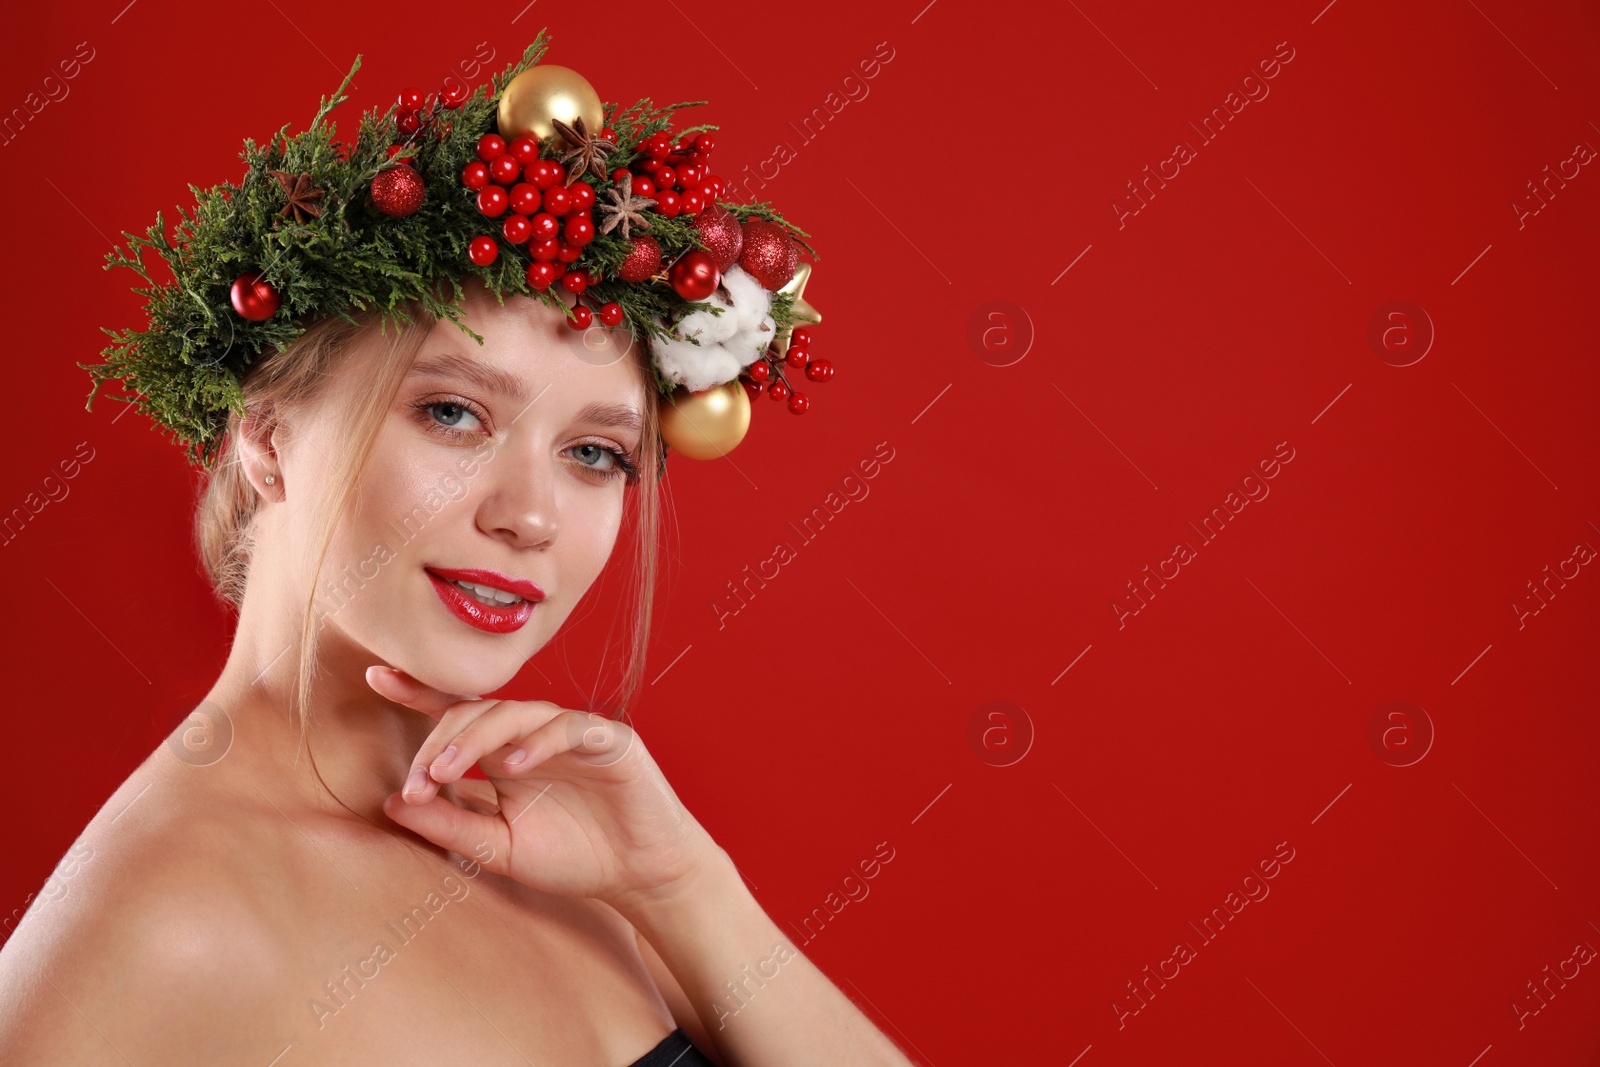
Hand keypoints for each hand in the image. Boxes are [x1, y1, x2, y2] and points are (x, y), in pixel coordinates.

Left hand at [366, 665, 724, 911]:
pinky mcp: (609, 739)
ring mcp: (572, 732)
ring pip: (518, 713)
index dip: (418, 694)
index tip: (376, 678)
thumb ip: (451, 824)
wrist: (642, 876)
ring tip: (450, 770)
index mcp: (505, 755)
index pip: (458, 716)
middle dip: (442, 741)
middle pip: (478, 713)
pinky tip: (515, 765)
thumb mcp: (499, 848)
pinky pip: (569, 727)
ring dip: (479, 739)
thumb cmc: (575, 857)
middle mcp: (534, 735)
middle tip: (420, 778)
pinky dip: (539, 742)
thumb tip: (393, 803)